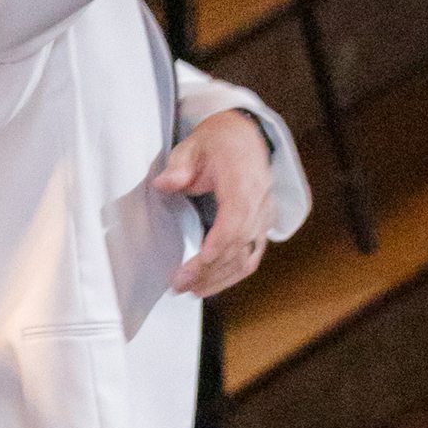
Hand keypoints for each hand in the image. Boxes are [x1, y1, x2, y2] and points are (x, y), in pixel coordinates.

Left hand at [156, 109, 276, 299]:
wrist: (244, 137)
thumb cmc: (218, 142)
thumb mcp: (192, 146)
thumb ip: (178, 167)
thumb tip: (164, 184)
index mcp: (243, 180)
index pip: (236, 218)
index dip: (220, 242)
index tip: (200, 261)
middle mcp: (259, 202)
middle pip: (239, 244)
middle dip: (210, 269)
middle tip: (180, 284)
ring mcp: (264, 217)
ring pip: (248, 257)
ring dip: (220, 278)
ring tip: (191, 290)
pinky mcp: (262, 227)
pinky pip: (252, 257)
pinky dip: (232, 275)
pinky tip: (210, 285)